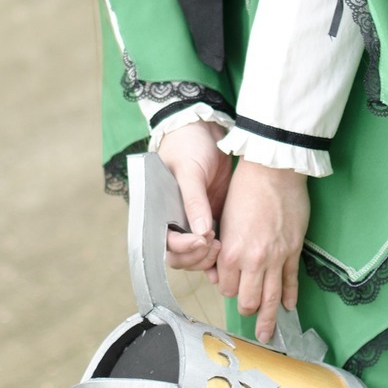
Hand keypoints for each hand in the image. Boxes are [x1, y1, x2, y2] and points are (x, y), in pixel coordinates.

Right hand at [157, 121, 231, 276]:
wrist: (205, 129)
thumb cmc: (188, 146)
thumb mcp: (189, 171)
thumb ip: (193, 201)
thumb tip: (201, 234)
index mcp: (158, 209)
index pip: (164, 241)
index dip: (181, 247)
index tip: (200, 239)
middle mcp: (172, 220)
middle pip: (178, 256)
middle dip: (196, 256)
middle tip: (214, 243)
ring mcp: (192, 222)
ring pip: (195, 255)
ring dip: (207, 257)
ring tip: (222, 244)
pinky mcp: (210, 219)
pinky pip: (211, 245)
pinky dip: (218, 253)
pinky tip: (228, 250)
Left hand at [217, 160, 309, 344]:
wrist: (274, 170)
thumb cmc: (244, 189)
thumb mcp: (225, 219)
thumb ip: (226, 246)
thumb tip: (228, 264)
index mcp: (231, 252)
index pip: (227, 287)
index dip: (227, 289)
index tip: (230, 287)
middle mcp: (253, 260)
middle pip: (248, 299)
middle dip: (247, 309)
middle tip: (249, 318)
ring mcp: (276, 258)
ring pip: (271, 297)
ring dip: (269, 318)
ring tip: (268, 333)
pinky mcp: (293, 250)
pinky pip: (291, 281)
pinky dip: (290, 296)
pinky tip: (288, 307)